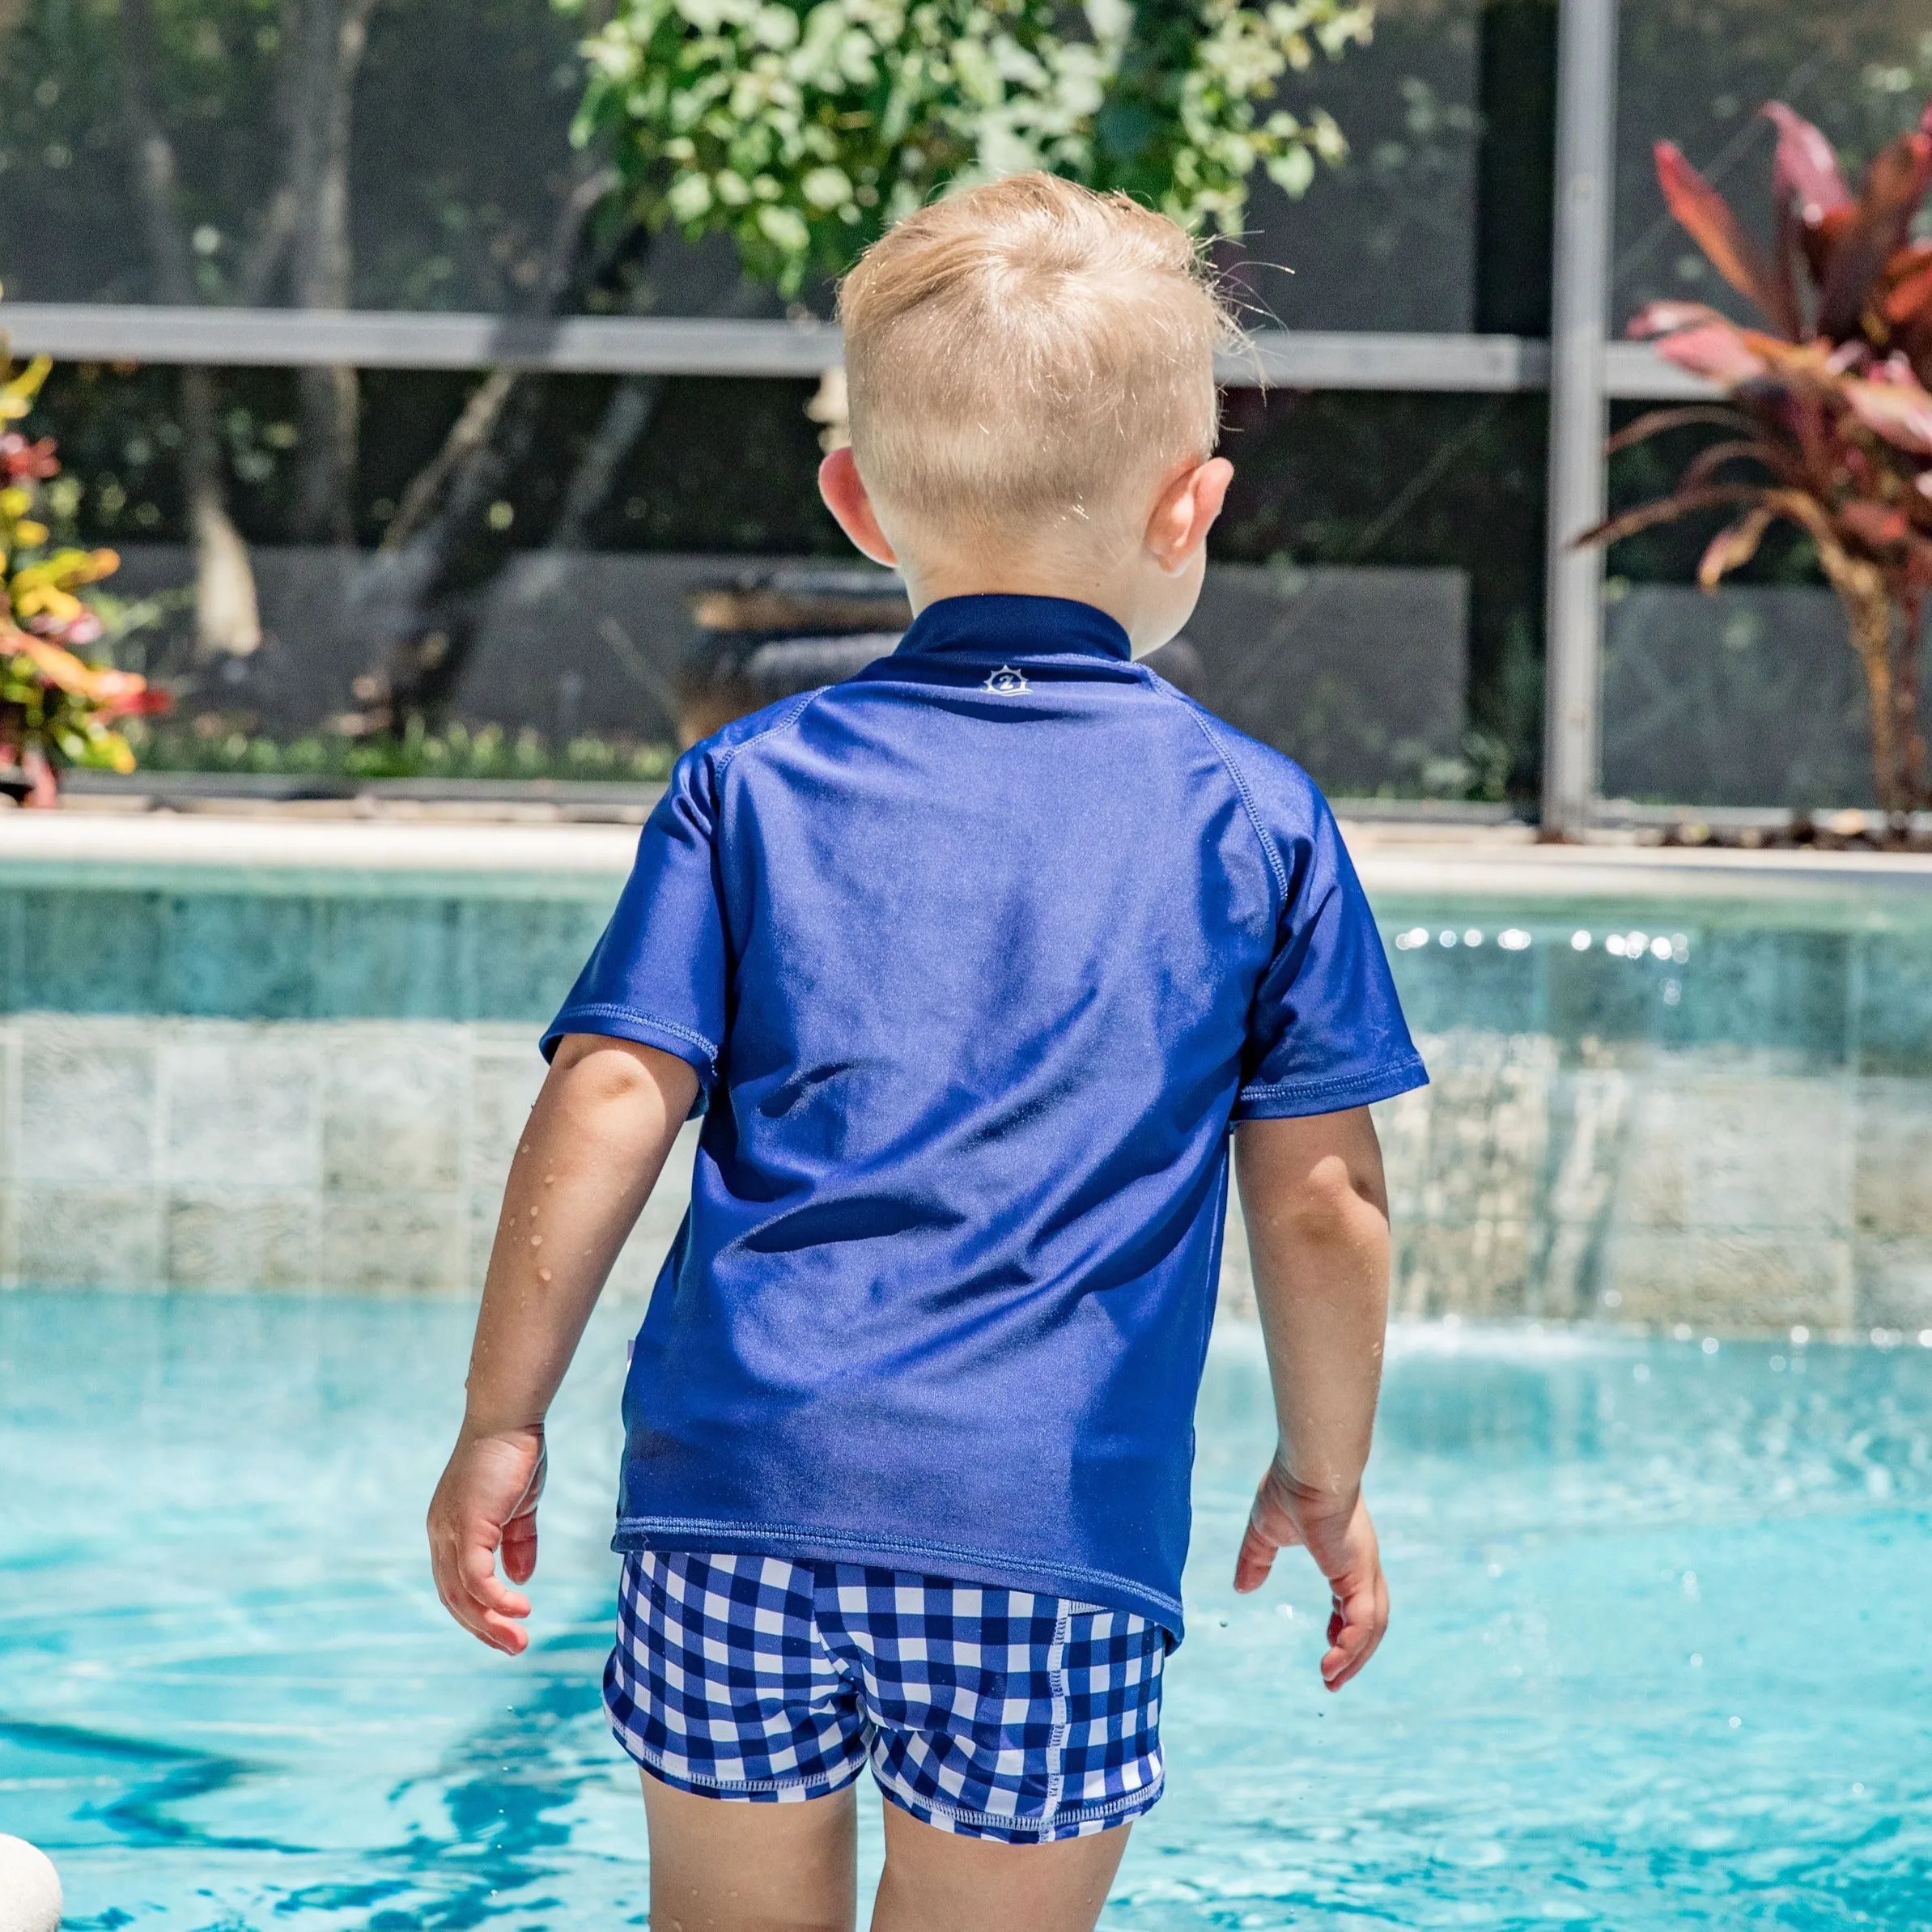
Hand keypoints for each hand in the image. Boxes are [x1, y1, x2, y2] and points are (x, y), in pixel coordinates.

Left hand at [427, 1422, 546, 1654]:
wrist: (508, 1420)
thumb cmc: (514, 1455)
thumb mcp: (519, 1508)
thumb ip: (518, 1542)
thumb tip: (521, 1579)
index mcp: (450, 1530)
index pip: (456, 1584)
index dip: (479, 1611)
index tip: (507, 1628)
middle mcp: (442, 1535)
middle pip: (455, 1599)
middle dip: (484, 1628)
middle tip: (515, 1648)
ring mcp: (450, 1533)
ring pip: (463, 1596)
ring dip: (491, 1623)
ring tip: (519, 1640)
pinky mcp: (466, 1529)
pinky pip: (477, 1580)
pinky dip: (496, 1600)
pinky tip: (520, 1608)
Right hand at [1234, 1460, 1387, 1690]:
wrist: (1308, 1468)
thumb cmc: (1289, 1489)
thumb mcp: (1265, 1531)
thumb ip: (1255, 1559)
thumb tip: (1242, 1588)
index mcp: (1344, 1555)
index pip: (1353, 1600)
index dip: (1343, 1626)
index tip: (1329, 1643)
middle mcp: (1361, 1565)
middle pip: (1370, 1620)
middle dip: (1354, 1653)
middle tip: (1332, 1679)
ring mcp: (1365, 1570)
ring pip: (1372, 1627)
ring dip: (1354, 1658)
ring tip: (1331, 1681)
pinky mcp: (1361, 1575)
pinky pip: (1363, 1624)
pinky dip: (1352, 1648)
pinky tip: (1332, 1665)